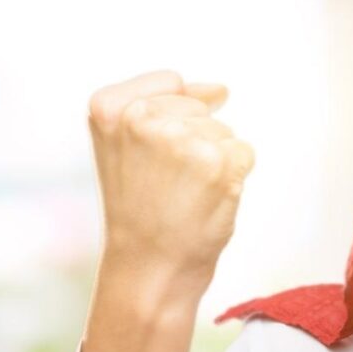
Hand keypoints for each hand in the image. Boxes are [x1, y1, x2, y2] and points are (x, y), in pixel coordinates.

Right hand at [87, 69, 254, 295]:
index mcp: (108, 107)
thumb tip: (222, 89)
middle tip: (166, 185)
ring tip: (183, 195)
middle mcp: (141, 118)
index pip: (171, 82)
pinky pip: (244, 152)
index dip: (174, 120)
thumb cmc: (141, 210)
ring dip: (214, 163)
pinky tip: (206, 201)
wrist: (149, 268)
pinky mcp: (217, 163)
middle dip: (195, 142)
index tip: (151, 159)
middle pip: (200, 108)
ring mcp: (181, 140)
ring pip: (224, 131)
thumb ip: (167, 103)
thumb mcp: (128, 146)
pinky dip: (234, 177)